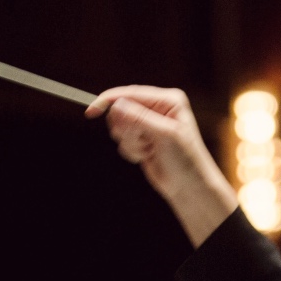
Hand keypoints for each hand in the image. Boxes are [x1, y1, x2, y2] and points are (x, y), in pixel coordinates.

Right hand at [85, 86, 238, 244]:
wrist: (189, 186)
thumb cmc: (185, 160)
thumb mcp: (164, 135)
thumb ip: (139, 119)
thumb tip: (116, 105)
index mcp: (167, 100)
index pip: (131, 94)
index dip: (109, 101)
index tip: (91, 112)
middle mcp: (157, 108)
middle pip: (120, 110)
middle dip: (127, 130)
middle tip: (144, 141)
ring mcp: (148, 123)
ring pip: (119, 127)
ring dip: (131, 143)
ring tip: (149, 150)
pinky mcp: (142, 138)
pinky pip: (122, 141)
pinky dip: (131, 150)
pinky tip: (147, 156)